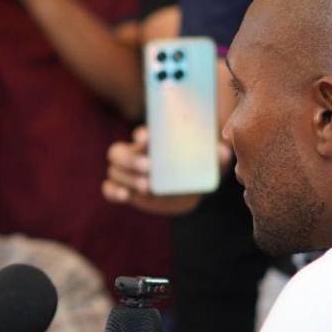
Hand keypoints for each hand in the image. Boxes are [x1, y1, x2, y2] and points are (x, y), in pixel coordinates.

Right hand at [102, 126, 231, 216]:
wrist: (187, 189)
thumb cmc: (196, 167)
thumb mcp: (207, 160)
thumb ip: (215, 155)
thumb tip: (223, 151)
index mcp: (151, 142)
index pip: (140, 134)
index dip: (142, 135)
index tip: (149, 138)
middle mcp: (134, 154)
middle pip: (118, 152)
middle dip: (131, 159)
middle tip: (149, 168)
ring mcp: (127, 173)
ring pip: (114, 170)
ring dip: (127, 177)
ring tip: (147, 185)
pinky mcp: (125, 189)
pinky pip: (108, 188)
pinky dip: (113, 192)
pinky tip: (125, 196)